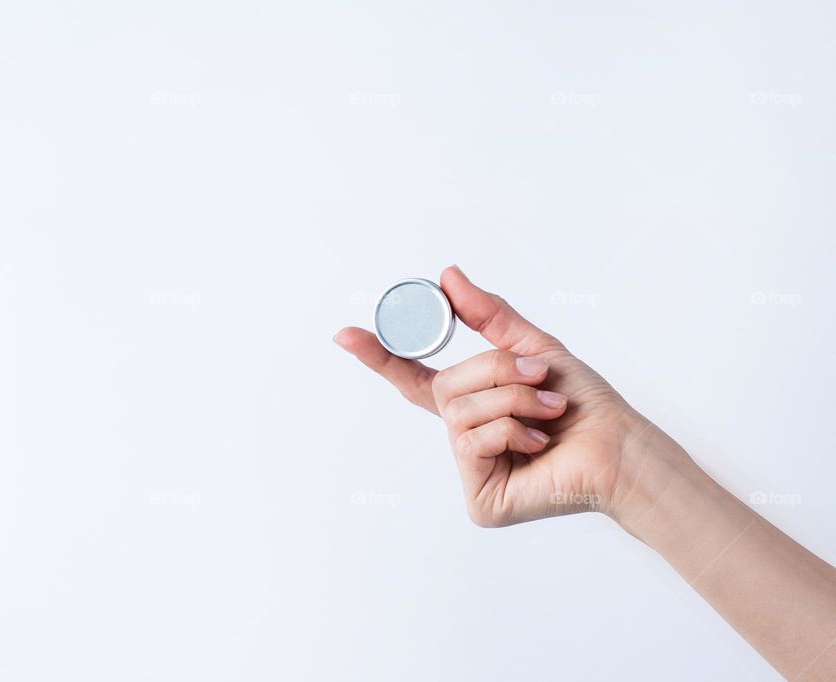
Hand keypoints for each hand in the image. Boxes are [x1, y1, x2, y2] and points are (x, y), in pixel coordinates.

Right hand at [336, 265, 660, 526]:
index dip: (381, 356)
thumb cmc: (585, 404)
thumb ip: (487, 315)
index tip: (346, 334)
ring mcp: (472, 468)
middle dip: (495, 372)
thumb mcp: (533, 347)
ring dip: (512, 400)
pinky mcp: (479, 499)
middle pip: (445, 387)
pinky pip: (471, 443)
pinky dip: (511, 431)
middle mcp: (466, 435)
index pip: (415, 378)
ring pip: (459, 412)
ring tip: (548, 411)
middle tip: (539, 376)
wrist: (619, 447)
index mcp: (474, 403)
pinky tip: (537, 443)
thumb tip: (447, 275)